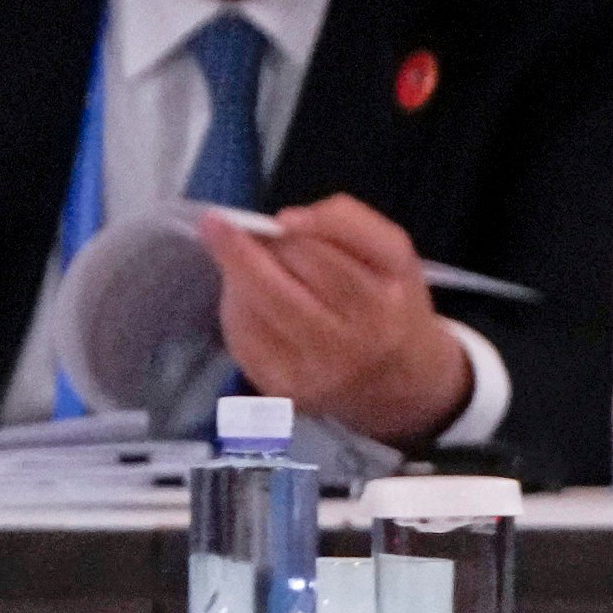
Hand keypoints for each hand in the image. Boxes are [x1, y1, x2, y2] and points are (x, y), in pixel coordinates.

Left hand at [201, 195, 471, 448]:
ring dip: (236, 281)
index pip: (325, 263)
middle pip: (278, 296)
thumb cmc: (390, 302)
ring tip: (242, 262)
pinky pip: (242, 340)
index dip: (294, 235)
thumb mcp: (392, 252)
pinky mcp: (282, 392)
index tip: (278, 220)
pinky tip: (247, 298)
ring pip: (252, 316)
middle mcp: (347, 351)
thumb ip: (347, 221)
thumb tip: (285, 221)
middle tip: (214, 224)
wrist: (397, 380)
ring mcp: (311, 377)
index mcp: (380, 308)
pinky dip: (235, 310)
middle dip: (239, 255)